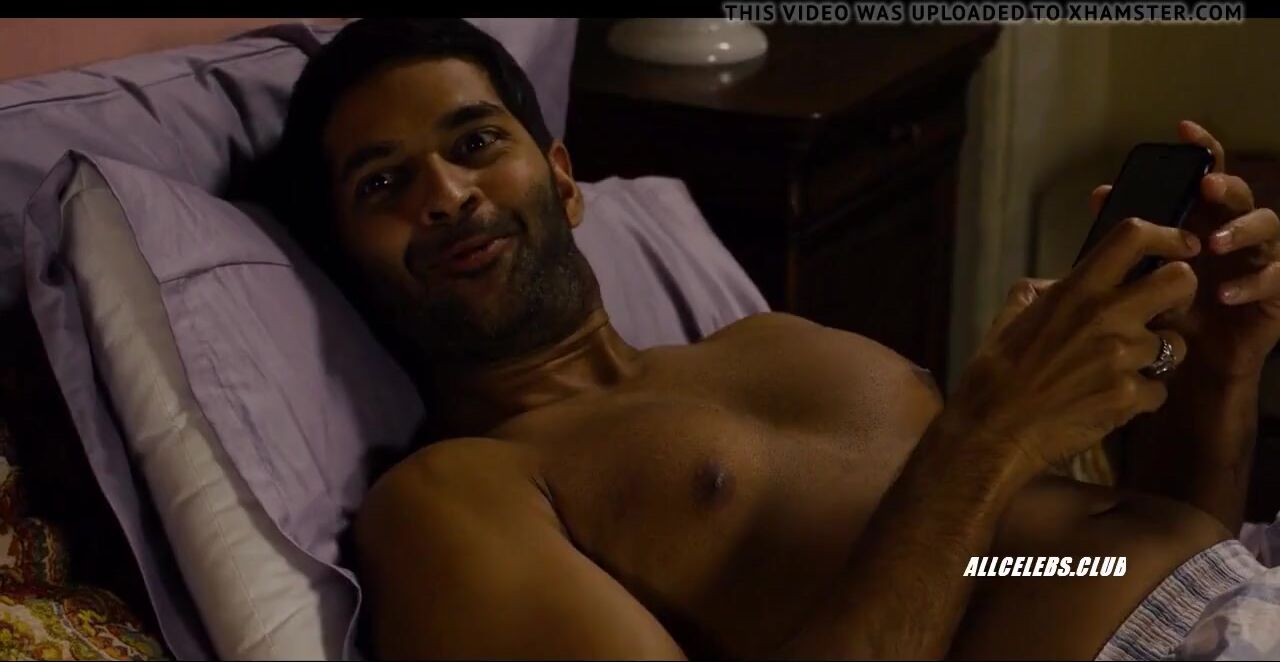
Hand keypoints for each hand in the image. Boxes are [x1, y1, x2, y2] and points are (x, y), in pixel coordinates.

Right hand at [941, 218, 1199, 477]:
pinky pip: (1158, 390)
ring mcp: (1122, 358)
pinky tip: (1110, 400)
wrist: (991, 432)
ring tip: (1121, 368)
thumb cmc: (992, 376)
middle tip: (1162, 309)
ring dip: (1156, 355)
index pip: (1133, 237)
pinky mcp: (1129, 397)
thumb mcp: (1007, 319)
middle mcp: (1106, 317)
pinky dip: (1140, 396)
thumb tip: (1056, 285)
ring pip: (1175, 344)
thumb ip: (1038, 293)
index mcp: (1074, 291)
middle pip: (1180, 281)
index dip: (1167, 236)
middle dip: (1180, 293)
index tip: (1181, 246)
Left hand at [1090, 121, 1279, 380]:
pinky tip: (1223, 293)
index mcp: (1204, 222)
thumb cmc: (1167, 313)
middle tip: (1206, 188)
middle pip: (1242, 197)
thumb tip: (1100, 194)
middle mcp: (1234, 234)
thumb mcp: (1142, 273)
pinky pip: (1275, 280)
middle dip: (1226, 187)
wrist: (1189, 367)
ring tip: (1213, 242)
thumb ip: (1128, 235)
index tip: (1183, 129)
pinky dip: (1250, 283)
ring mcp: (1259, 261)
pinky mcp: (1275, 296)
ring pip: (1270, 229)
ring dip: (1241, 230)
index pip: (1207, 176)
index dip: (1202, 150)